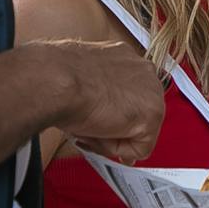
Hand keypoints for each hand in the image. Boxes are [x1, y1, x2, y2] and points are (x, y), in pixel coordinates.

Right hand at [39, 39, 166, 162]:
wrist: (57, 80)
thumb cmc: (57, 78)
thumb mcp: (82, 81)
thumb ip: (98, 92)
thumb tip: (97, 112)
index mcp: (125, 58)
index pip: (129, 96)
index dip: (112, 116)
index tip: (99, 123)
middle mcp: (143, 71)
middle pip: (137, 114)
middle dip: (116, 128)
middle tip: (90, 129)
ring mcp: (152, 91)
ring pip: (139, 133)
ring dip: (114, 138)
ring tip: (90, 127)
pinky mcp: (151, 114)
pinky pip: (139, 149)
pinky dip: (116, 149)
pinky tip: (98, 132)